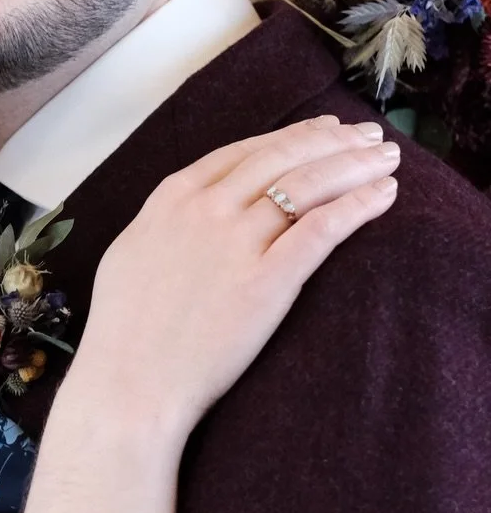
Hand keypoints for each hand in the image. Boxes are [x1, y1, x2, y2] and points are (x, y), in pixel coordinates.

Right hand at [75, 115, 398, 440]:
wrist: (129, 382)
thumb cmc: (124, 331)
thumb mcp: (132, 252)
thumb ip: (167, 221)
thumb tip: (194, 207)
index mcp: (172, 198)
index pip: (245, 150)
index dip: (293, 135)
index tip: (325, 129)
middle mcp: (205, 209)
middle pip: (283, 157)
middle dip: (334, 140)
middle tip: (370, 135)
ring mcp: (236, 242)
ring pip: (308, 184)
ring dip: (355, 164)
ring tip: (388, 159)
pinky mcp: (267, 281)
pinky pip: (322, 229)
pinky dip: (358, 206)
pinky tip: (384, 196)